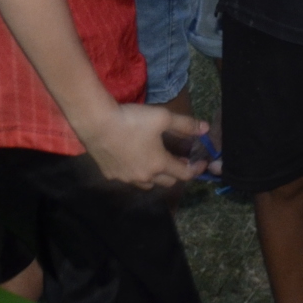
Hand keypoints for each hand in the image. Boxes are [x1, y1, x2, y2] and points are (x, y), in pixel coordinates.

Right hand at [77, 101, 209, 188]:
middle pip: (167, 182)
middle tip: (180, 160)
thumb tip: (205, 128)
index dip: (195, 169)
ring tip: (157, 163)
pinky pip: (129, 179)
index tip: (201, 163)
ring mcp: (125, 178)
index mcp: (159, 165)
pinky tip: (133, 161)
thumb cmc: (132, 120)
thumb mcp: (163, 118)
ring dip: (156, 176)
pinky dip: (136, 173)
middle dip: (176, 173)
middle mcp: (144, 177)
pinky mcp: (110, 175)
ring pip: (147, 184)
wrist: (97, 124)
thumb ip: (185, 124)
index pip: (184, 174)